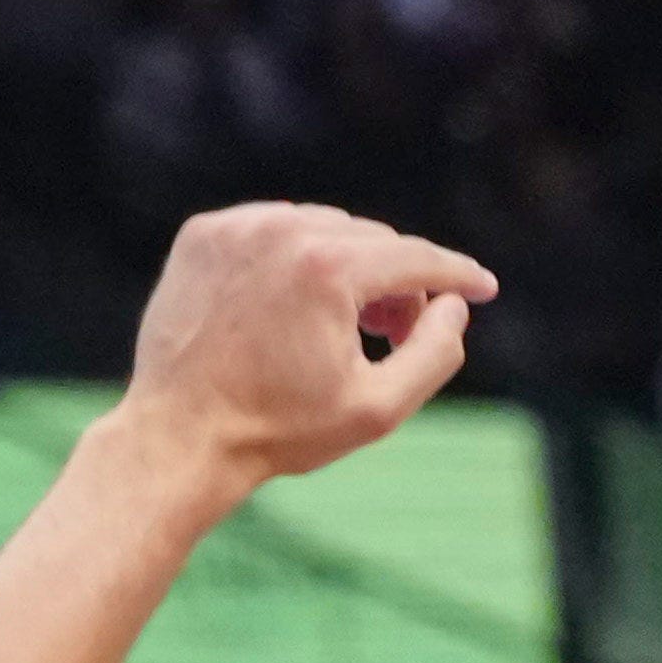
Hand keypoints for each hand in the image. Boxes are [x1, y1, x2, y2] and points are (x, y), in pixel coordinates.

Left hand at [112, 202, 494, 491]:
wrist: (178, 434)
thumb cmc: (280, 429)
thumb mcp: (378, 406)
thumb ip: (434, 352)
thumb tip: (454, 306)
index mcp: (326, 267)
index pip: (415, 257)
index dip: (458, 274)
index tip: (483, 288)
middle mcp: (280, 230)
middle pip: (373, 241)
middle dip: (400, 283)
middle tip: (397, 333)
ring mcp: (235, 227)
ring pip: (325, 229)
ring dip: (350, 267)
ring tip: (348, 324)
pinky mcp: (202, 235)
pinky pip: (274, 230)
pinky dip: (298, 257)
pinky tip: (299, 304)